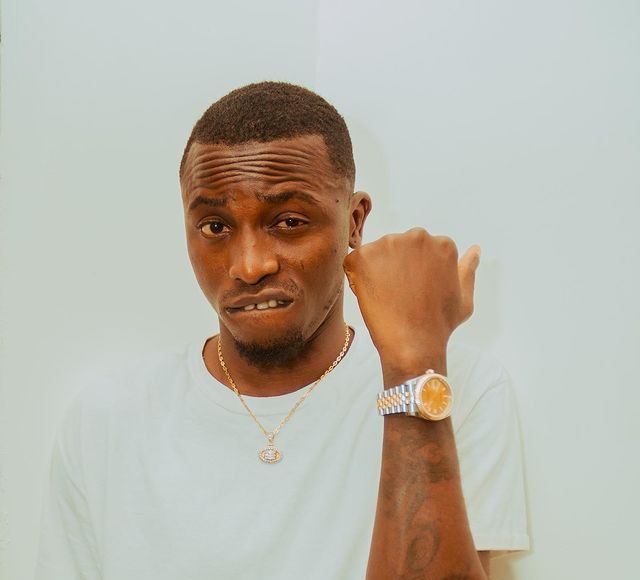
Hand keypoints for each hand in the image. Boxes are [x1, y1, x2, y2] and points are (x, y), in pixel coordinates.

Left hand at [343, 228, 479, 372]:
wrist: (413, 344)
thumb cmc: (440, 325)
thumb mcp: (464, 297)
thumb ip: (467, 269)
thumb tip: (475, 249)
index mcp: (442, 244)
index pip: (420, 251)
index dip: (414, 273)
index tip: (414, 292)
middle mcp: (416, 237)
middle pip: (398, 248)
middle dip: (395, 267)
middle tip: (398, 296)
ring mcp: (388, 244)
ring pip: (376, 254)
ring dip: (376, 271)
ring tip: (385, 298)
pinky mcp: (363, 256)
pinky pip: (354, 263)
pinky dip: (356, 278)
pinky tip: (369, 296)